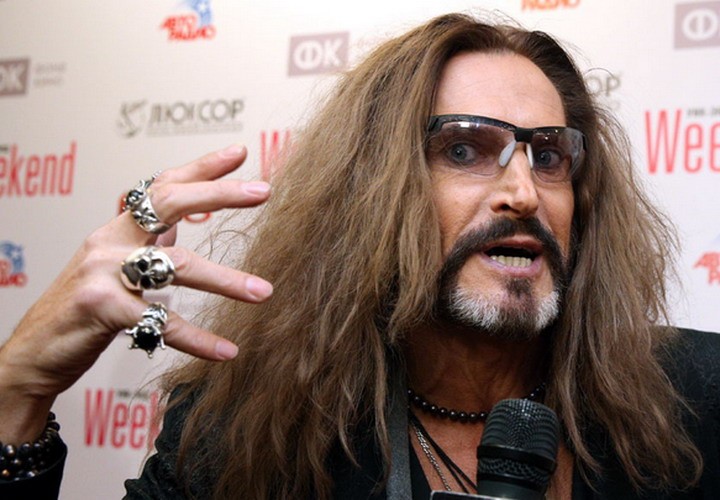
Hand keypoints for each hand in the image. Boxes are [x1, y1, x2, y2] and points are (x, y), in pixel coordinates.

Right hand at [0, 144, 271, 441]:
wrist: (36, 351)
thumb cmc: (83, 308)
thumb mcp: (114, 265)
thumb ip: (147, 242)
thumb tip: (182, 221)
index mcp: (118, 228)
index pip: (163, 186)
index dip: (201, 167)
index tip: (239, 152)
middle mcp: (110, 241)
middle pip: (169, 204)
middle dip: (219, 193)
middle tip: (263, 191)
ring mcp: (103, 272)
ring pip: (176, 266)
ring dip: (226, 280)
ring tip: (263, 291)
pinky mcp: (101, 309)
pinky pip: (160, 323)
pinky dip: (197, 339)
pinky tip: (226, 350)